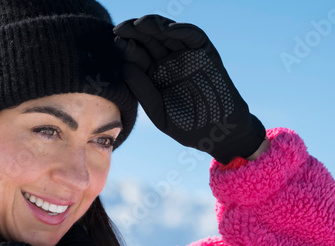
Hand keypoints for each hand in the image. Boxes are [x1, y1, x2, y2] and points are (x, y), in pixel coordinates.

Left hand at [113, 14, 266, 164]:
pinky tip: (167, 30)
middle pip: (148, 39)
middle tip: (121, 28)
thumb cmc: (187, 126)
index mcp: (152, 74)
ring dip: (154, 25)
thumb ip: (142, 90)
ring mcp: (185, 54)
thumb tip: (124, 67)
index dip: (125, 47)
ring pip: (167, 33)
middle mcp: (167, 61)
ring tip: (140, 24)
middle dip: (134, 31)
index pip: (136, 55)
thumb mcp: (159, 111)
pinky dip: (181, 29)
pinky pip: (192, 35)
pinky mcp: (204, 52)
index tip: (115, 41)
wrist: (218, 131)